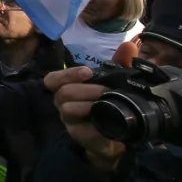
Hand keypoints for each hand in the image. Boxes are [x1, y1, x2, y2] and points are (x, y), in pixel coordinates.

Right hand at [45, 53, 129, 174]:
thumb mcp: (114, 81)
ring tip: (107, 105)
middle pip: (63, 92)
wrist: (117, 134)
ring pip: (67, 108)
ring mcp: (69, 120)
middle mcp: (63, 103)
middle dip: (87, 89)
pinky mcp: (78, 136)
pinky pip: (80, 130)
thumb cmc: (110, 103)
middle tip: (107, 91)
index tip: (88, 72)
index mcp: (67, 88)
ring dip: (88, 105)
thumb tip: (129, 46)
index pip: (52, 79)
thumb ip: (120, 63)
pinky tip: (107, 122)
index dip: (67, 74)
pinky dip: (94, 126)